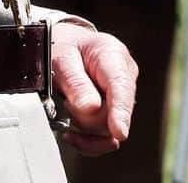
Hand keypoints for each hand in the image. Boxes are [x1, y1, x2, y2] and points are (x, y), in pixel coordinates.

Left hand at [51, 21, 138, 155]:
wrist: (68, 46)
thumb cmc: (65, 48)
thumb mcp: (62, 59)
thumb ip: (76, 83)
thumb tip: (90, 109)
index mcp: (112, 55)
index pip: (120, 85)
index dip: (120, 110)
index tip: (119, 131)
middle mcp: (124, 74)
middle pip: (112, 112)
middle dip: (84, 115)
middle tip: (66, 98)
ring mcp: (122, 93)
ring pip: (107, 127)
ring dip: (82, 123)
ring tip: (69, 102)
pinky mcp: (116, 110)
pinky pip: (106, 136)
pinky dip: (87, 140)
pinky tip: (72, 135)